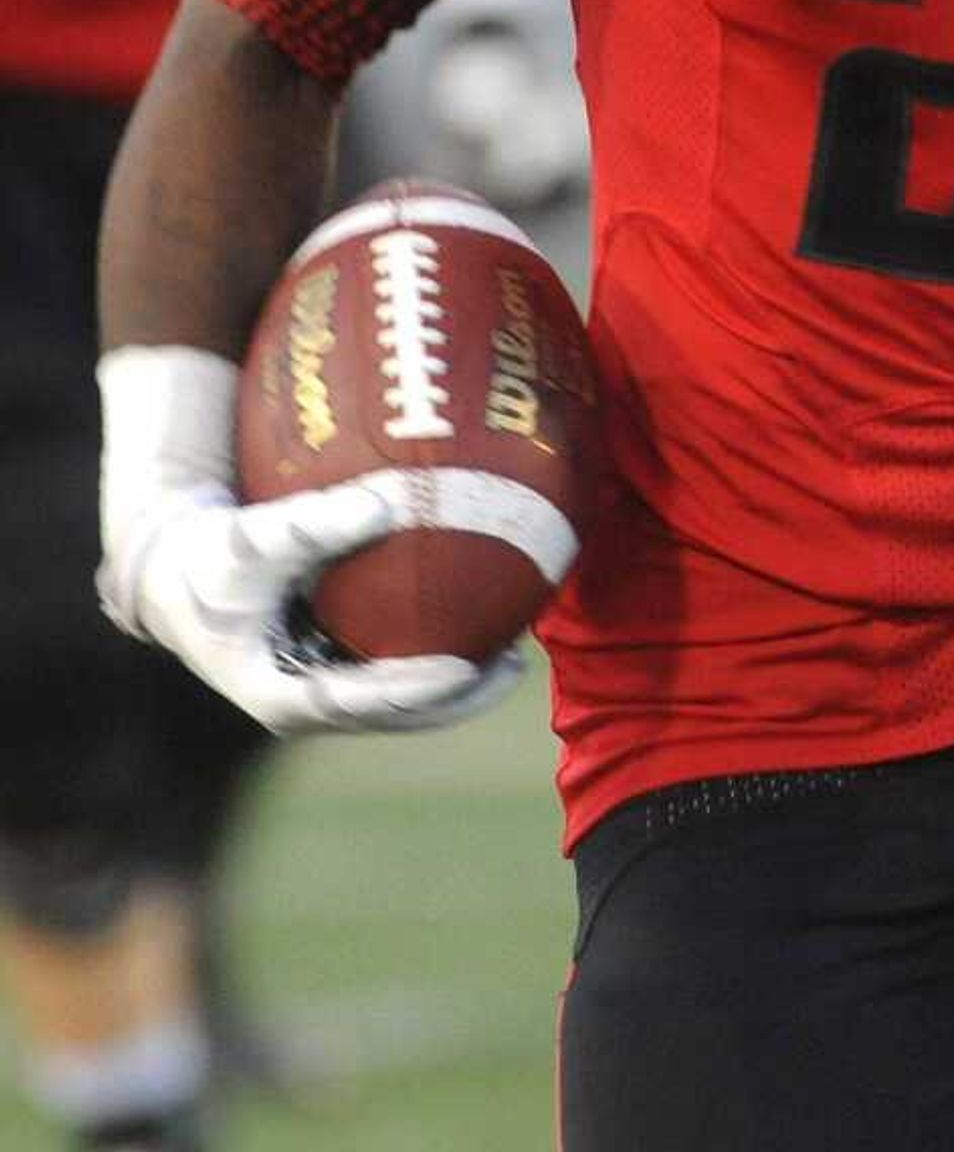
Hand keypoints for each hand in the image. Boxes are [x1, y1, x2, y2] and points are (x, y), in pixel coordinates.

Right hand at [99, 347, 518, 737]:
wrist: (177, 572)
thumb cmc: (213, 555)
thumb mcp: (255, 538)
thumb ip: (316, 522)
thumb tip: (391, 499)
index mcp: (283, 692)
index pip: (362, 701)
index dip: (416, 690)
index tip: (467, 667)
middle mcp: (308, 701)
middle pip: (395, 715)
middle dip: (457, 699)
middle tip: (514, 665)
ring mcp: (322, 687)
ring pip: (401, 700)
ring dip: (457, 684)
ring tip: (517, 651)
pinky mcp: (332, 665)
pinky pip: (393, 665)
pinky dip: (434, 649)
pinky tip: (483, 617)